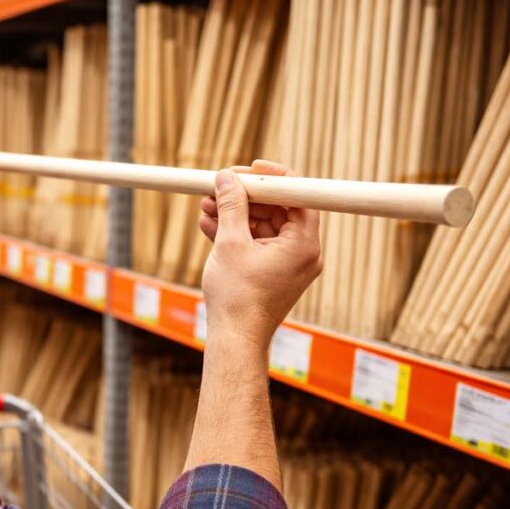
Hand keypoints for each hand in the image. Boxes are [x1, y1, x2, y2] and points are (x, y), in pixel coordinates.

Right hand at [199, 159, 321, 347]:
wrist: (235, 339)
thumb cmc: (237, 297)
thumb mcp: (231, 243)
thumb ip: (231, 205)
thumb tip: (227, 177)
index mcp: (303, 243)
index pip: (297, 194)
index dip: (272, 177)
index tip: (248, 169)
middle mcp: (303, 252)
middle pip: (278, 209)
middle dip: (244, 197)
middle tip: (218, 186)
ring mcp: (289, 264)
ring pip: (263, 226)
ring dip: (234, 215)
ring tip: (206, 205)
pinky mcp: (274, 273)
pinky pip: (258, 244)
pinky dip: (236, 234)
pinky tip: (209, 224)